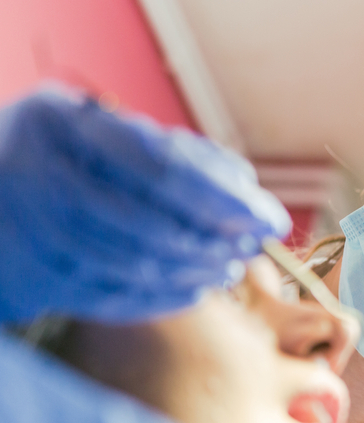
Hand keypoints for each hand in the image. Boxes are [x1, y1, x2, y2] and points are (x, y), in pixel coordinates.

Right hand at [0, 85, 290, 322]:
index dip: (226, 199)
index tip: (271, 218)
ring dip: (195, 271)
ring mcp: (33, 232)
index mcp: (63, 125)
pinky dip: (163, 296)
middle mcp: (41, 177)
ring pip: (134, 264)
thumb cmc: (60, 153)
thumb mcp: (103, 129)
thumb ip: (172, 151)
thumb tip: (243, 182)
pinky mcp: (33, 276)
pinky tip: (194, 290)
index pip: (164, 169)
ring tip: (228, 267)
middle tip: (252, 246)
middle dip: (215, 240)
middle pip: (152, 224)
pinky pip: (111, 297)